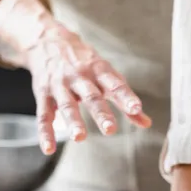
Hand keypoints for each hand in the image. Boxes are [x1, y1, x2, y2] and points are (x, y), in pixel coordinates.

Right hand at [0, 0, 151, 154]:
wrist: (48, 41)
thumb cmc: (85, 63)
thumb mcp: (107, 75)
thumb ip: (125, 99)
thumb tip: (147, 123)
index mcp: (99, 70)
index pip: (115, 84)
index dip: (126, 96)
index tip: (136, 108)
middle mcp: (80, 76)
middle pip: (91, 95)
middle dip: (101, 112)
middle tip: (111, 130)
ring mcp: (60, 85)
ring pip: (66, 104)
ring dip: (73, 121)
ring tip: (80, 138)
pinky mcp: (43, 94)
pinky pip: (43, 115)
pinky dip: (45, 133)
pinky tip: (49, 149)